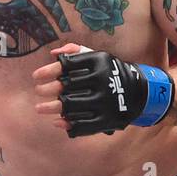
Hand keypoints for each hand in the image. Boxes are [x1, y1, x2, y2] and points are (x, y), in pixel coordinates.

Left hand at [33, 43, 173, 137]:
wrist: (140, 91)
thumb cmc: (109, 71)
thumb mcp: (97, 56)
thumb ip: (76, 51)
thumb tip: (53, 54)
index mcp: (98, 61)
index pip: (67, 65)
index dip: (48, 71)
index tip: (36, 77)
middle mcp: (102, 80)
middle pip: (66, 86)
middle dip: (47, 89)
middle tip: (38, 91)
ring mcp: (105, 101)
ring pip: (71, 106)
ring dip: (51, 108)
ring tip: (39, 108)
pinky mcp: (108, 119)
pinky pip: (83, 124)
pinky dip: (68, 124)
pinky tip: (57, 121)